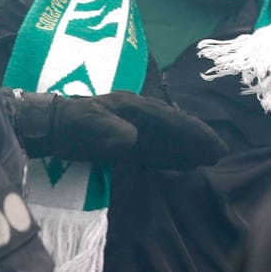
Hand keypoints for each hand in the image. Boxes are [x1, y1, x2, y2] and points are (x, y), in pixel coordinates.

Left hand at [9, 91, 227, 170]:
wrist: (49, 126)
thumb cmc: (68, 124)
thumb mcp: (86, 125)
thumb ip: (109, 132)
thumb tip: (133, 139)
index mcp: (133, 107)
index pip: (169, 120)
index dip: (192, 132)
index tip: (212, 142)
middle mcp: (138, 116)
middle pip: (174, 128)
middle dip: (197, 139)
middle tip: (221, 152)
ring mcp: (133, 130)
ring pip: (167, 140)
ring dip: (189, 149)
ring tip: (211, 158)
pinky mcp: (126, 145)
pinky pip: (155, 151)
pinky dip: (173, 158)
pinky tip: (185, 164)